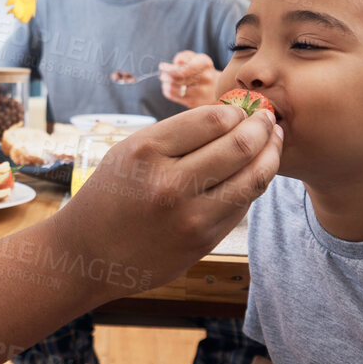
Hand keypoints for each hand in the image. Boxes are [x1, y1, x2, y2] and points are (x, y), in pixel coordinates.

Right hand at [59, 103, 281, 288]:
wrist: (88, 254)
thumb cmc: (110, 196)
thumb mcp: (129, 152)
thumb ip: (176, 135)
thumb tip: (230, 116)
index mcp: (146, 152)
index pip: (212, 119)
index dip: (236, 110)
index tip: (241, 109)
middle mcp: (169, 184)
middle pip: (239, 145)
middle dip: (262, 126)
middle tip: (268, 118)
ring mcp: (190, 217)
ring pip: (252, 178)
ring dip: (270, 154)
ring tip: (274, 140)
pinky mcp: (203, 241)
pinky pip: (243, 205)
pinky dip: (254, 183)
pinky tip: (255, 171)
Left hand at [159, 50, 219, 108]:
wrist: (216, 86)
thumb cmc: (201, 70)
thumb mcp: (195, 58)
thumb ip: (184, 56)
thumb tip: (177, 62)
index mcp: (205, 64)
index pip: (183, 69)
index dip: (169, 68)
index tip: (162, 66)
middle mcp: (206, 78)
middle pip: (177, 79)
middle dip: (165, 76)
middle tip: (162, 74)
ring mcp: (202, 92)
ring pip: (174, 88)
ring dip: (166, 84)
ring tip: (166, 81)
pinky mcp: (196, 103)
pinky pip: (175, 97)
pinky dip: (168, 91)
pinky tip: (169, 88)